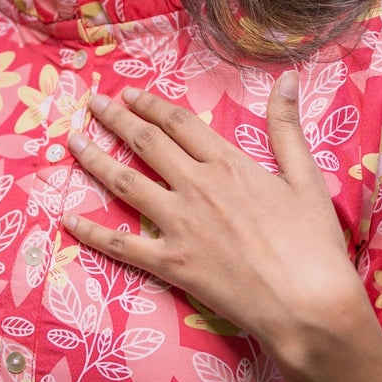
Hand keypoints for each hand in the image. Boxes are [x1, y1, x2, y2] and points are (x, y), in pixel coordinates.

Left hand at [63, 72, 369, 378]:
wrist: (307, 303)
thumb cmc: (314, 244)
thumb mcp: (306, 177)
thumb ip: (287, 127)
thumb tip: (288, 78)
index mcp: (228, 164)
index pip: (179, 123)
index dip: (150, 105)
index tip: (129, 95)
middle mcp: (197, 187)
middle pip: (145, 144)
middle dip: (115, 120)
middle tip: (92, 104)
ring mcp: (179, 225)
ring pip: (125, 183)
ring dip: (94, 159)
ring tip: (72, 142)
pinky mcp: (171, 263)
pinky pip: (121, 244)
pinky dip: (91, 231)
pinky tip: (67, 219)